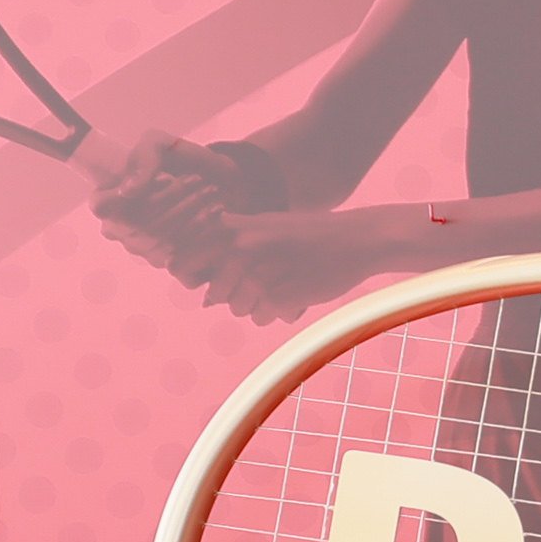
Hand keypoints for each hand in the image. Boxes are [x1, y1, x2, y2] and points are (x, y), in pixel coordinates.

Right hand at [88, 131, 246, 284]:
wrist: (215, 179)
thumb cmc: (179, 158)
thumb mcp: (159, 144)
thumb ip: (144, 160)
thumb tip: (128, 191)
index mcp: (105, 199)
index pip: (101, 206)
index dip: (129, 195)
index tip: (165, 178)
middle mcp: (116, 229)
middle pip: (137, 221)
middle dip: (172, 197)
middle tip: (197, 180)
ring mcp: (139, 249)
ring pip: (160, 237)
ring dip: (189, 210)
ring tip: (210, 190)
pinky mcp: (167, 261)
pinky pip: (180, 253)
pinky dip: (202, 228)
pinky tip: (217, 209)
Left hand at [190, 207, 396, 325]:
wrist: (359, 238)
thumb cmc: (312, 234)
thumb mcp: (266, 224)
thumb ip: (230, 247)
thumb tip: (204, 294)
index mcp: (230, 229)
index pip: (181, 266)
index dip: (193, 278)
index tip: (213, 280)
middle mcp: (239, 249)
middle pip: (215, 294)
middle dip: (237, 294)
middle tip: (268, 281)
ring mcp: (259, 273)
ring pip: (239, 309)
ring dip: (259, 304)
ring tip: (285, 286)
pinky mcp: (279, 295)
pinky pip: (262, 317)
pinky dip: (278, 312)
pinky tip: (296, 295)